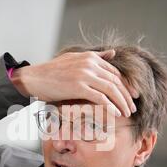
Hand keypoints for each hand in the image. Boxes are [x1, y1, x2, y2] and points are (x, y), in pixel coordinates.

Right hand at [11, 50, 137, 116]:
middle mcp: (90, 64)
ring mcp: (84, 75)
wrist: (34, 78)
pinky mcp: (78, 87)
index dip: (126, 85)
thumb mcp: (74, 58)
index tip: (132, 95)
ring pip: (111, 90)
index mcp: (90, 57)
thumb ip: (95, 56)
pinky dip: (110, 106)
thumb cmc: (52, 71)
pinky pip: (100, 98)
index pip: (115, 72)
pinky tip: (116, 114)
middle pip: (116, 81)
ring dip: (121, 103)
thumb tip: (113, 53)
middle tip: (132, 107)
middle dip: (127, 95)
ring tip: (127, 113)